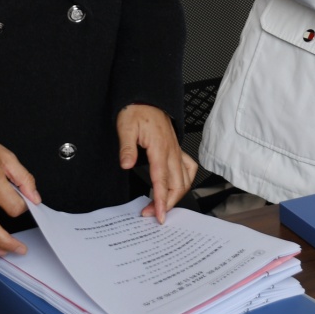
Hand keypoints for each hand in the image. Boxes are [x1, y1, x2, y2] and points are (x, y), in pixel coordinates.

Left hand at [117, 104, 196, 223]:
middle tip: (152, 214)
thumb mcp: (126, 127)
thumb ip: (127, 148)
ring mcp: (176, 151)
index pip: (162, 180)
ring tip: (163, 205)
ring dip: (177, 195)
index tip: (159, 214)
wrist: (147, 99)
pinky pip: (188, 168)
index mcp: (160, 148)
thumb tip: (126, 164)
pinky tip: (178, 186)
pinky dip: (185, 181)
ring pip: (185, 179)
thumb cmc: (137, 111)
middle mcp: (171, 151)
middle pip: (177, 184)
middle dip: (167, 203)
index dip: (161, 200)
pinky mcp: (176, 150)